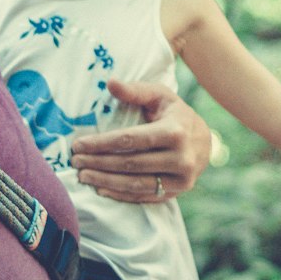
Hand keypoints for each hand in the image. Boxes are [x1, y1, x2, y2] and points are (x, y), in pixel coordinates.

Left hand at [70, 77, 211, 202]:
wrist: (205, 143)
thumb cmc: (176, 115)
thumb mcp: (160, 96)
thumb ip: (135, 91)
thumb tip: (110, 83)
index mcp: (174, 132)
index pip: (130, 140)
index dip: (101, 144)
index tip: (78, 144)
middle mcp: (180, 158)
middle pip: (129, 163)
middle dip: (98, 163)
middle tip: (75, 161)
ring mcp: (179, 179)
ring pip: (135, 183)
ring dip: (105, 181)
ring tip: (83, 176)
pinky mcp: (176, 193)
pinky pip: (143, 196)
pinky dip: (120, 194)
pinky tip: (100, 188)